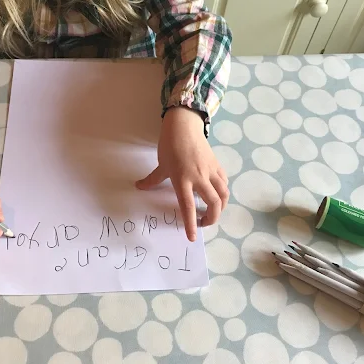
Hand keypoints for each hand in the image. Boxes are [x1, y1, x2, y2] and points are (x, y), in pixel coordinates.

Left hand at [136, 107, 228, 241]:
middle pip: (213, 203)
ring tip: (213, 211)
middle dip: (211, 218)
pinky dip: (222, 192)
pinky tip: (216, 193)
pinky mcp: (217, 165)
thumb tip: (139, 187)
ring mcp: (210, 171)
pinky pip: (223, 182)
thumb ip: (152, 179)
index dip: (190, 224)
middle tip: (204, 223)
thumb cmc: (170, 145)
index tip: (193, 237)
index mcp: (182, 179)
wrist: (184, 125)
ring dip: (220, 207)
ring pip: (223, 194)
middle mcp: (199, 178)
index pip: (187, 206)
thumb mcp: (160, 164)